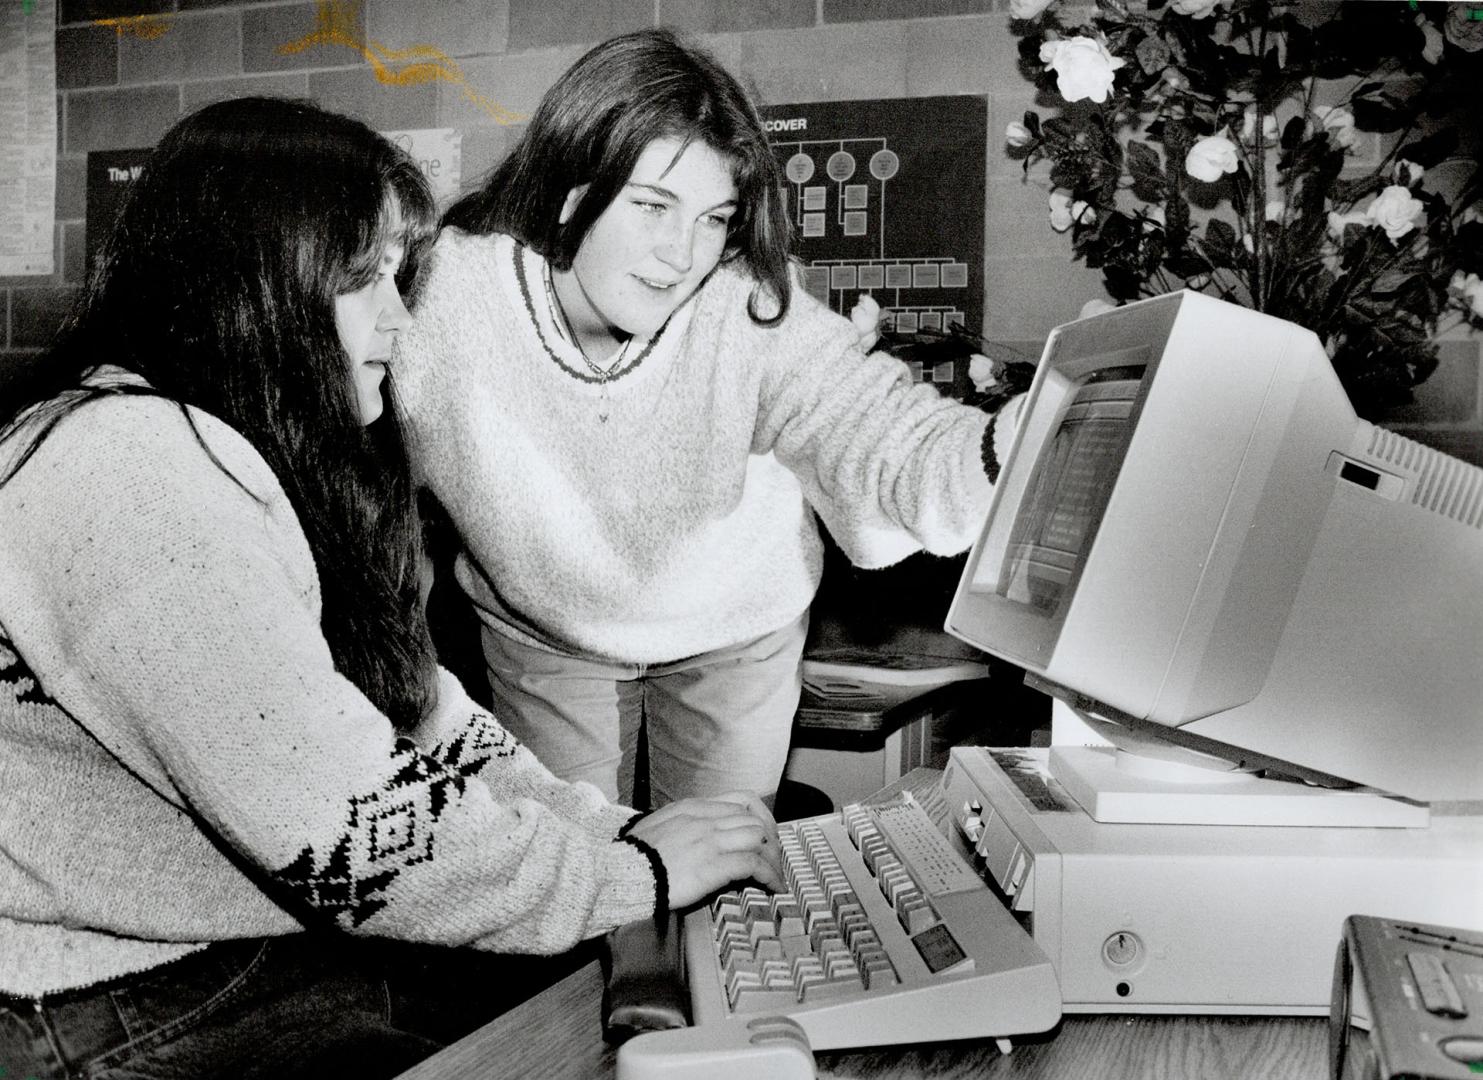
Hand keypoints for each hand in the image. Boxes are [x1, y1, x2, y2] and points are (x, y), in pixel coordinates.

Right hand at [625, 792, 783, 908]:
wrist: (619, 873)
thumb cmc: (633, 856)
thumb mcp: (658, 827)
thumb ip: (684, 824)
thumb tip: (703, 834)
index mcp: (691, 807)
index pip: (742, 801)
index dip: (762, 819)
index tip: (767, 836)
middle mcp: (704, 818)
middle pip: (755, 820)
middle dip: (771, 842)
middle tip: (774, 861)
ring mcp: (709, 840)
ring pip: (759, 838)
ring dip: (773, 859)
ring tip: (775, 877)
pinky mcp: (712, 865)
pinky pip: (753, 864)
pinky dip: (769, 875)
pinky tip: (772, 887)